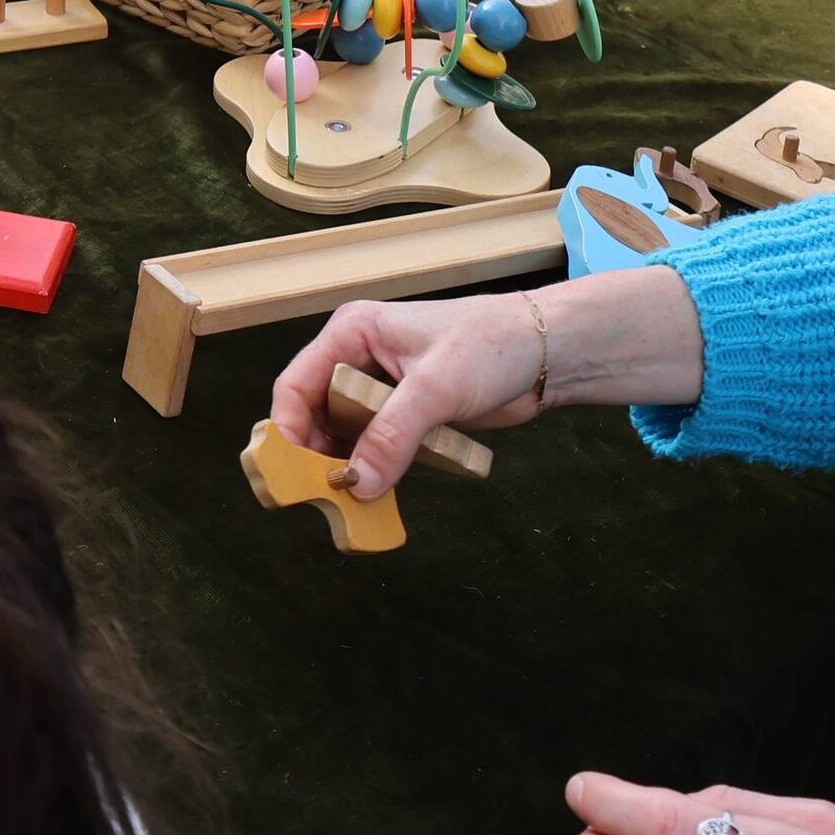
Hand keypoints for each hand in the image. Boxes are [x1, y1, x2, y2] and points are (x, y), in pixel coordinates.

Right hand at [268, 290, 545, 493]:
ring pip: (345, 435)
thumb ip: (393, 434)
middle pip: (316, 413)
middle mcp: (358, 359)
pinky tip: (378, 492)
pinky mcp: (406, 414)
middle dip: (316, 454)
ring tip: (350, 500)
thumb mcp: (436, 388)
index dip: (288, 428)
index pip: (297, 383)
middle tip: (323, 494)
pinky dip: (374, 468)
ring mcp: (382, 388)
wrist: (546, 353)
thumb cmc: (491, 345)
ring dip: (347, 466)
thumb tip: (357, 483)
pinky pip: (376, 446)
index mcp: (353, 334)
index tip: (289, 472)